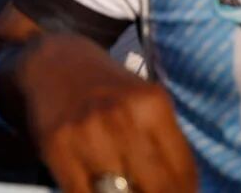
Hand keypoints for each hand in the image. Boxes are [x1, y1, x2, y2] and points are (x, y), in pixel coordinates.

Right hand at [19, 34, 196, 192]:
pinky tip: (97, 187)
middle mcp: (120, 117)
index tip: (180, 192)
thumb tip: (183, 190)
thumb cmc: (108, 88)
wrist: (55, 61)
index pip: (182, 175)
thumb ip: (165, 143)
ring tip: (123, 186)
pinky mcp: (56, 146)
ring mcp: (86, 133)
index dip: (185, 192)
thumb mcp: (145, 103)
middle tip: (148, 189)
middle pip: (156, 189)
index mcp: (151, 105)